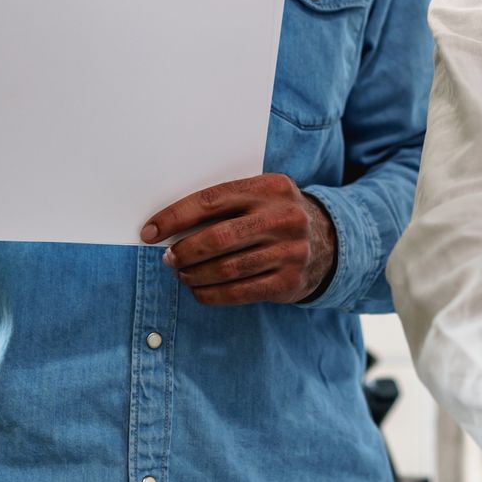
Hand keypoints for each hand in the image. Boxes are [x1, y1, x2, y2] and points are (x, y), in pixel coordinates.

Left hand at [142, 173, 335, 304]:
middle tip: (168, 258)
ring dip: (195, 275)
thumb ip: (225, 206)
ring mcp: (290, 251)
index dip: (175, 217)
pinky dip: (212, 294)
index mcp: (270, 188)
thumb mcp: (261, 198)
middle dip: (184, 250)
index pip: (212, 200)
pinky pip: (240, 292)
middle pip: (218, 237)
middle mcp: (283, 218)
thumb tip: (170, 228)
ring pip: (227, 268)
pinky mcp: (290, 281)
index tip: (150, 231)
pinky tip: (199, 291)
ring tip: (182, 274)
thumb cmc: (277, 218)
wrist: (330, 243)